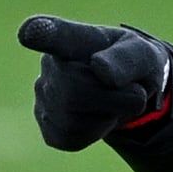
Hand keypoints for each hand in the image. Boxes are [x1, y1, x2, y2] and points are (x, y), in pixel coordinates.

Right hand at [18, 15, 171, 150]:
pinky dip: (94, 133)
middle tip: (129, 89)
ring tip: (110, 100)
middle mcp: (50, 64)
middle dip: (111, 98)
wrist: (131, 91)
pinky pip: (72, 139)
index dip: (42, 33)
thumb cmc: (133, 65)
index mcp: (74, 37)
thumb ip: (127, 59)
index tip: (29, 32)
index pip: (54, 34)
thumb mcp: (143, 55)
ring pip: (73, 121)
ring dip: (106, 116)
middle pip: (75, 92)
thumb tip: (101, 70)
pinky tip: (97, 116)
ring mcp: (43, 96)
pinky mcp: (48, 127)